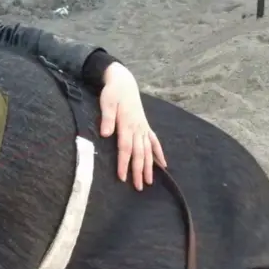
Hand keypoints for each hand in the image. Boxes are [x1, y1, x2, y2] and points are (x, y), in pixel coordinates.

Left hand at [99, 62, 166, 190]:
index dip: (124, 163)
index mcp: (127, 124)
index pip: (125, 148)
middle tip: (138, 187)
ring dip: (149, 166)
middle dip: (139, 171)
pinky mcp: (145, 125)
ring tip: (149, 181)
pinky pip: (154, 141)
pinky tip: (163, 164)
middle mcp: (137, 128)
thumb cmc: (112, 92)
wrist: (124, 82)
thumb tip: (105, 134)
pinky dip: (159, 153)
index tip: (122, 177)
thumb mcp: (106, 102)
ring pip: (148, 150)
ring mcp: (143, 127)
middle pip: (139, 153)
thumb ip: (107, 118)